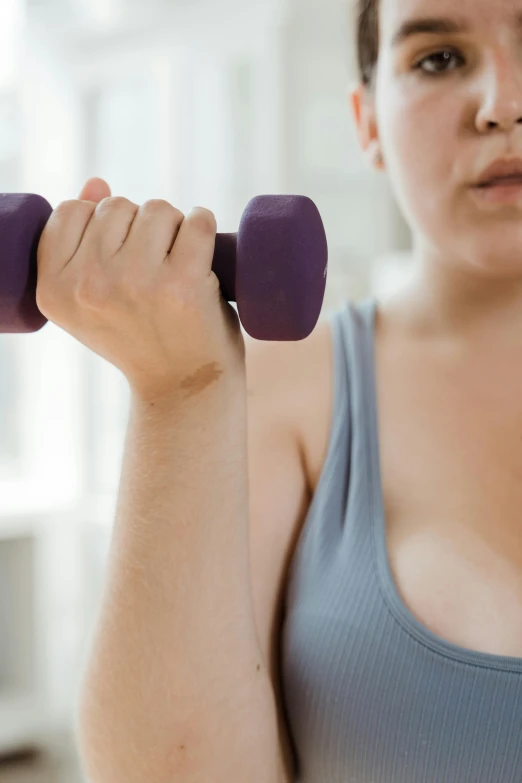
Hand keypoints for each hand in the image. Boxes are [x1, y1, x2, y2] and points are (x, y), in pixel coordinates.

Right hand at [36, 178, 244, 403]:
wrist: (182, 387)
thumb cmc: (141, 337)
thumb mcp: (93, 299)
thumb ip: (83, 243)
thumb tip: (96, 184)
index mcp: (54, 290)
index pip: (71, 211)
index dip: (103, 225)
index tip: (122, 257)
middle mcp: (88, 286)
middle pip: (116, 205)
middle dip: (140, 227)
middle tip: (155, 269)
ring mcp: (135, 283)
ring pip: (156, 208)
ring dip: (174, 227)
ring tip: (177, 266)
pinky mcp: (181, 284)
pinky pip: (197, 221)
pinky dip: (205, 227)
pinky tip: (203, 256)